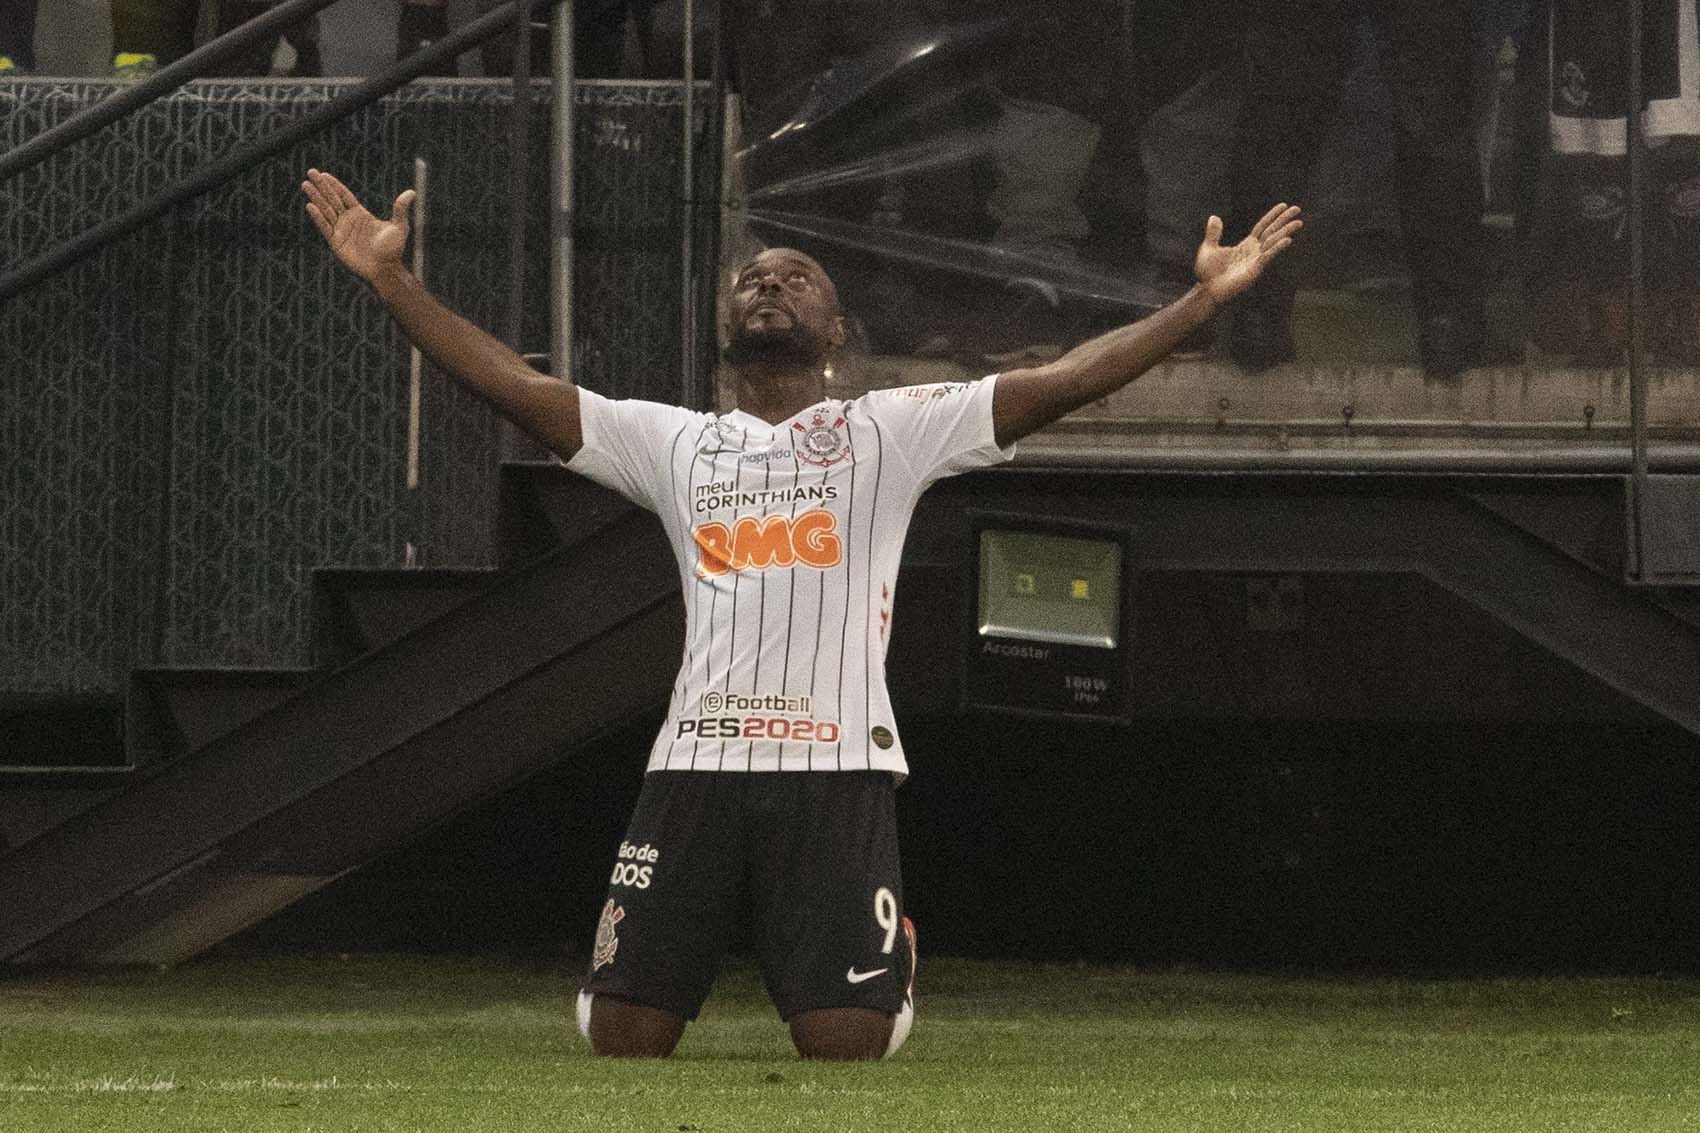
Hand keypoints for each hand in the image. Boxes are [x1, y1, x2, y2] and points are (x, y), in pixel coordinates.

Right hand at [302, 168, 415, 284]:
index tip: (324, 174)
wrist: (385, 268)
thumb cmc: (393, 249)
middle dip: (321, 186)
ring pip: (326, 210)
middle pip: (332, 199)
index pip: (344, 195)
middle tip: (310, 172)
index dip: (334, 185)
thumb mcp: (399, 226)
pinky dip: (317, 217)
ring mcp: (341, 230)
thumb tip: (412, 192)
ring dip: (316, 197)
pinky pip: (324, 227)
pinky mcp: (336, 242)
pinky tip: (310, 206)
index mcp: (360, 214)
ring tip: (305, 184)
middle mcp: (348, 220)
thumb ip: (401, 209)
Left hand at [1193, 203, 1302, 305]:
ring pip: (1273, 242)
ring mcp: (1256, 260)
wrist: (1207, 291)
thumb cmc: (1208, 274)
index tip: (1284, 205)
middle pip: (1272, 231)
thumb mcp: (1209, 248)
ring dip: (1286, 231)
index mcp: (1246, 245)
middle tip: (1297, 209)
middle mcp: (1254, 251)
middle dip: (1284, 220)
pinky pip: (1268, 256)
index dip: (1272, 216)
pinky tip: (1288, 240)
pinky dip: (1277, 248)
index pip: (1262, 227)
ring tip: (1298, 222)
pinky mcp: (1255, 270)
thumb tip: (1214, 217)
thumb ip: (1213, 233)